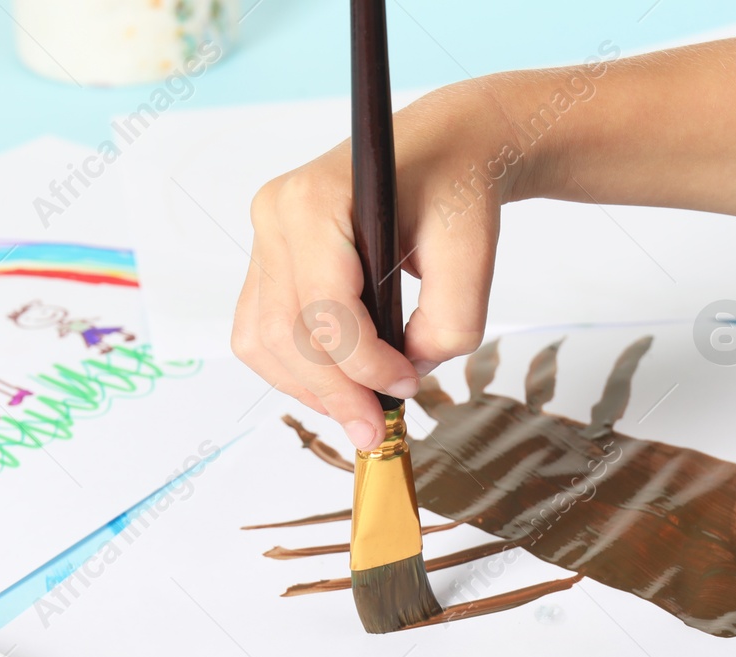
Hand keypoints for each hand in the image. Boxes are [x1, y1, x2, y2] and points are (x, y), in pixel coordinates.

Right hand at [232, 80, 516, 450]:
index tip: (407, 386)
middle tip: (377, 430)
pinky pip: (261, 335)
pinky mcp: (265, 262)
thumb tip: (407, 376)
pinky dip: (297, 371)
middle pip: (284, 334)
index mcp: (315, 198)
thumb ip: (449, 323)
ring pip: (262, 343)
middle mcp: (273, 215)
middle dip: (333, 392)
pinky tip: (339, 385)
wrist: (445, 147)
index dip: (363, 363)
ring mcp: (262, 238)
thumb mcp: (474, 251)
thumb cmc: (457, 185)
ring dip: (309, 388)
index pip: (324, 307)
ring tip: (360, 411)